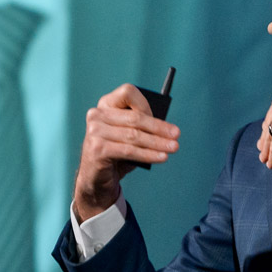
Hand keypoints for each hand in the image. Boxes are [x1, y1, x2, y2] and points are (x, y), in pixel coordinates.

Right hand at [73, 83, 179, 220]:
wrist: (96, 177)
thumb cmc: (116, 153)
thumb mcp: (127, 134)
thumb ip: (140, 126)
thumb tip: (166, 129)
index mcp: (105, 104)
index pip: (128, 93)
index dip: (145, 104)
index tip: (158, 117)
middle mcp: (97, 115)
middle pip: (134, 117)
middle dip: (158, 127)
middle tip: (176, 134)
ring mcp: (95, 132)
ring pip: (134, 135)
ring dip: (157, 142)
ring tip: (173, 147)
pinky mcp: (97, 149)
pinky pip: (129, 151)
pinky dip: (148, 154)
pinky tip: (162, 157)